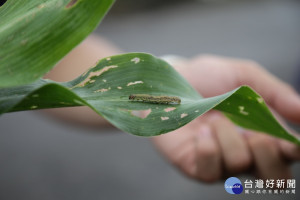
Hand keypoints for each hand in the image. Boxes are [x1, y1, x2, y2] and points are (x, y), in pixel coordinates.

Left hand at [152, 55, 299, 181]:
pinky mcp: (194, 165)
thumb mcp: (244, 76)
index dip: (294, 150)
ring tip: (213, 117)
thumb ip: (275, 92)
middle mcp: (243, 151)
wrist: (170, 81)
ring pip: (240, 164)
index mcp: (261, 132)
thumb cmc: (207, 77)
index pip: (288, 155)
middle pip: (274, 176)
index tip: (289, 140)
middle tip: (253, 130)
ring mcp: (218, 162)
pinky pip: (210, 171)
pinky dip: (208, 147)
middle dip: (267, 152)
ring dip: (229, 135)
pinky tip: (199, 130)